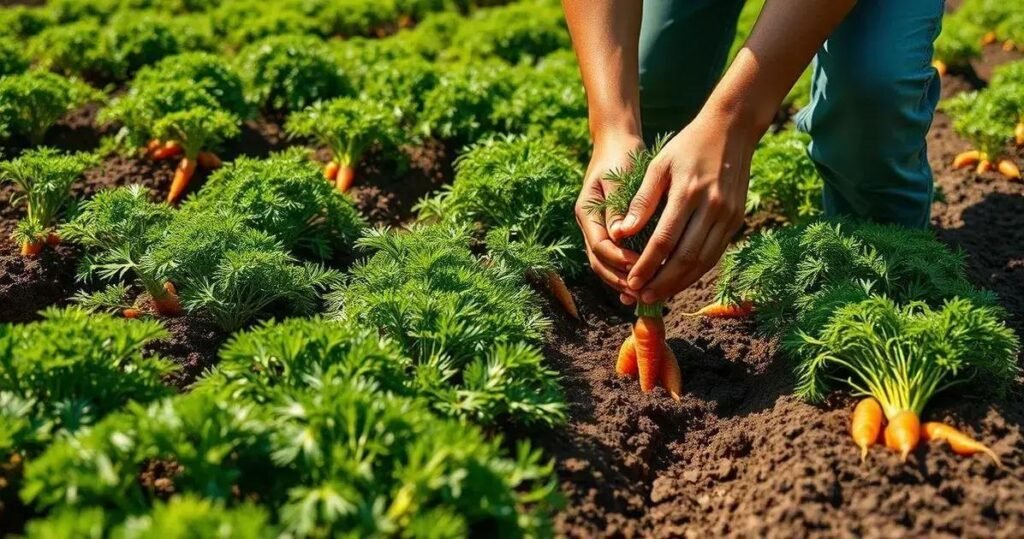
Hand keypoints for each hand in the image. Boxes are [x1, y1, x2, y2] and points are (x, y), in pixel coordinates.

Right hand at [575, 131, 644, 297]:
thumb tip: (618, 235)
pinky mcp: (610, 230)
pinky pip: (615, 257)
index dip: (619, 261)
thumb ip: (617, 207)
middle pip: (599, 263)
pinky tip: (643, 281)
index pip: (600, 247)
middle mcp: (589, 224)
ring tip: (643, 294)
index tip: (640, 266)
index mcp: (587, 212)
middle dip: (619, 279)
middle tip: (642, 291)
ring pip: (605, 264)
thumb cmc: (620, 156)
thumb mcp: (618, 178)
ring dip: (622, 281)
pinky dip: (627, 271)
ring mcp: (597, 229)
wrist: (617, 142)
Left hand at [613, 110, 755, 304]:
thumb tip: (621, 234)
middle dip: (662, 282)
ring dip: (680, 283)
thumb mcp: (658, 165)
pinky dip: (696, 271)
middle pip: (685, 258)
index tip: (631, 282)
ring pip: (703, 261)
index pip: (664, 241)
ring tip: (658, 295)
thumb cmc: (687, 145)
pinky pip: (715, 254)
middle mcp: (712, 208)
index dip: (647, 265)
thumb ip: (641, 201)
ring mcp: (729, 216)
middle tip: (642, 298)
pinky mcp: (737, 221)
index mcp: (688, 193)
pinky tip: (679, 280)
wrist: (732, 130)